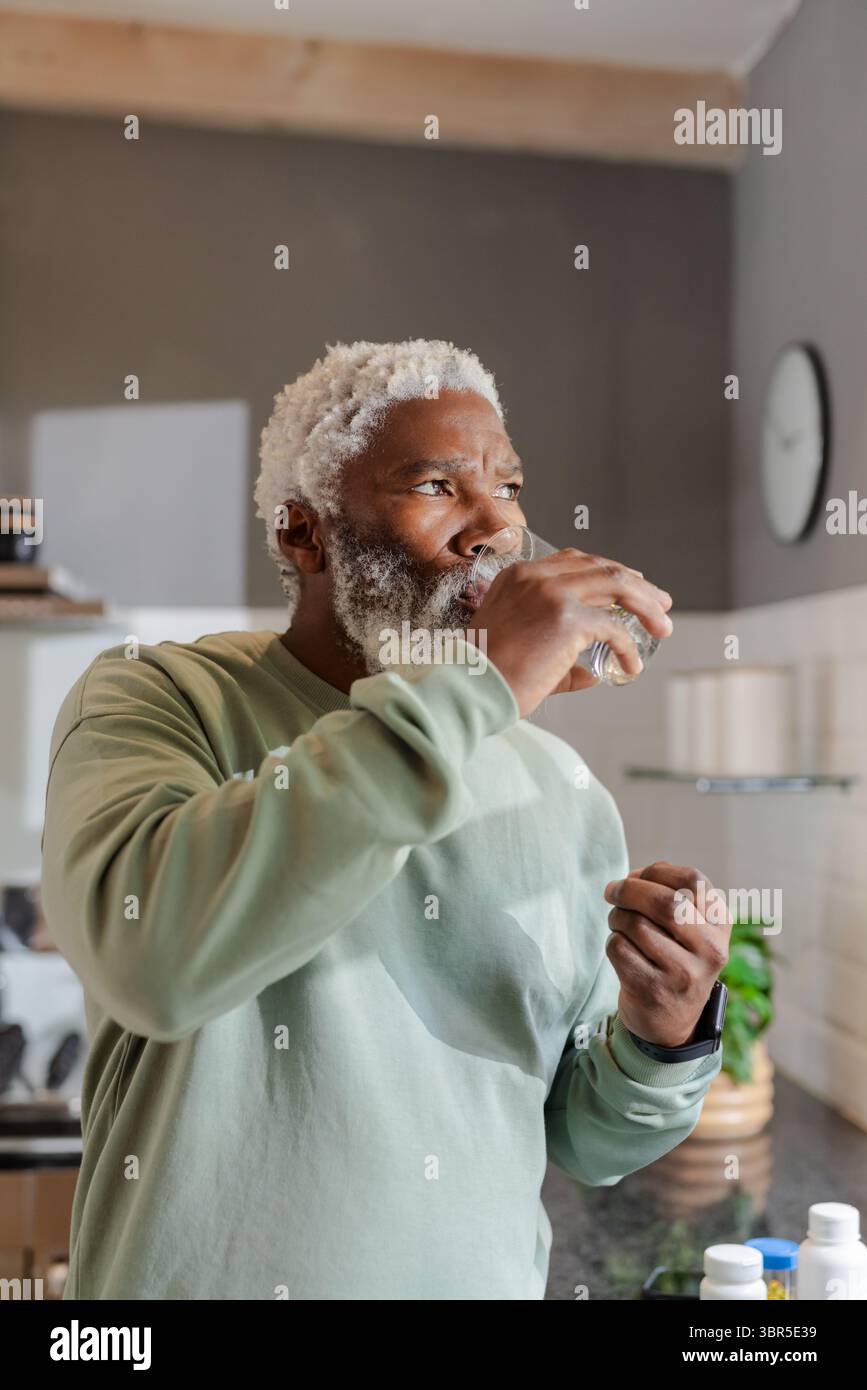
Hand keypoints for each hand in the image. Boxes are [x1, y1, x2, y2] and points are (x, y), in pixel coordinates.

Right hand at [475, 549, 673, 718]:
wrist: (469, 689)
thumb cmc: (486, 678)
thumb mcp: (517, 646)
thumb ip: (557, 654)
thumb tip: (594, 673)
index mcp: (519, 576)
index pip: (573, 560)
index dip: (607, 570)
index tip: (632, 586)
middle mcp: (536, 577)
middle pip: (602, 566)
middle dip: (638, 584)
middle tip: (661, 603)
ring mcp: (553, 594)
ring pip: (617, 584)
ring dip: (646, 604)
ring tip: (663, 625)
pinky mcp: (568, 619)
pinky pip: (614, 628)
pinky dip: (628, 647)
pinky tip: (631, 666)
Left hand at [602, 861, 730, 1048]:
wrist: (670, 1023)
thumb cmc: (674, 960)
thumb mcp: (689, 930)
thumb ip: (669, 895)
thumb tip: (631, 877)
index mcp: (721, 927)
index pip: (693, 880)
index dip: (657, 871)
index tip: (634, 876)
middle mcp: (710, 951)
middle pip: (664, 902)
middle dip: (629, 890)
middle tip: (611, 891)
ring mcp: (684, 974)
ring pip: (636, 924)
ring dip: (616, 917)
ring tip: (618, 924)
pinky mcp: (653, 991)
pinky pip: (619, 948)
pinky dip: (612, 941)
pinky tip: (620, 950)